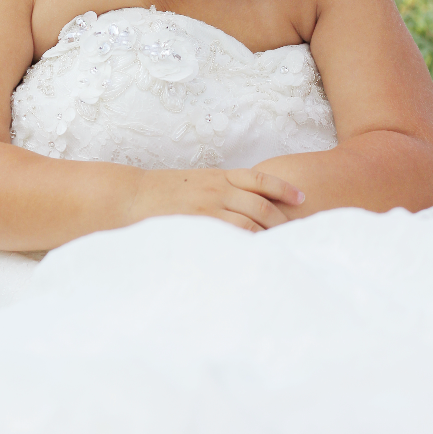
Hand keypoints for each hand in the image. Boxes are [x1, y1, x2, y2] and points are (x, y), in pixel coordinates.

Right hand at [127, 167, 304, 232]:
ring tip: (280, 249)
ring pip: (249, 223)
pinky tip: (255, 256)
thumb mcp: (195, 181)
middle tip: (295, 233)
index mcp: (218, 176)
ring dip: (266, 236)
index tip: (301, 198)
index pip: (259, 178)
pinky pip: (229, 237)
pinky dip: (245, 246)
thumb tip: (243, 202)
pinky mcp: (198, 225)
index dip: (283, 188)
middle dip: (280, 220)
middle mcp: (216, 190)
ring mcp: (208, 208)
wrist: (132, 196)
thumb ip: (219, 189)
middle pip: (260, 204)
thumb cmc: (163, 191)